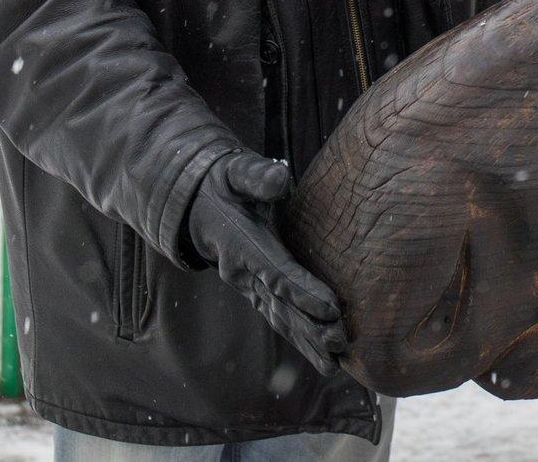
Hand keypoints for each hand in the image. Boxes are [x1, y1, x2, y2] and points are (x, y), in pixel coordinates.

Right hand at [185, 151, 348, 374]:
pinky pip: (278, 319)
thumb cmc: (224, 184)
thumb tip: (278, 179)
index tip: (332, 309)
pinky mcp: (256, 292)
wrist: (197, 205)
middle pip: (281, 305)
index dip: (304, 292)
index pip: (277, 273)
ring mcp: (248, 287)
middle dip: (310, 327)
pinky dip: (299, 339)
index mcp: (243, 245)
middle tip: (341, 344)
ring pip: (279, 319)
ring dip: (306, 341)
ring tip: (335, 364)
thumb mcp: (236, 172)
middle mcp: (243, 273)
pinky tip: (321, 358)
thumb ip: (256, 176)